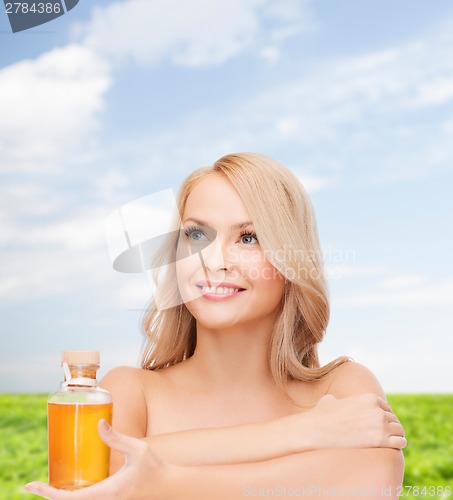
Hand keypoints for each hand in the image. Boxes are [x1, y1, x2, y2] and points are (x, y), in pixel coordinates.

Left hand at [24, 420, 172, 498]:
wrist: (168, 486)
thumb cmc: (155, 468)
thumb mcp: (138, 450)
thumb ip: (117, 438)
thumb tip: (98, 423)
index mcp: (106, 493)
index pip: (69, 499)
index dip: (47, 493)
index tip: (31, 486)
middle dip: (49, 495)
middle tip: (35, 484)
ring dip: (61, 496)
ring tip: (48, 483)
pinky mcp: (111, 498)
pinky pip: (87, 499)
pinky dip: (73, 495)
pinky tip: (71, 483)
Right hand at [301, 393, 406, 450]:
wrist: (318, 429)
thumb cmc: (321, 416)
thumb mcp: (331, 400)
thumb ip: (338, 399)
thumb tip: (333, 401)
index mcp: (369, 398)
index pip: (386, 408)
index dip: (384, 416)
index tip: (381, 424)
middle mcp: (377, 410)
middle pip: (394, 419)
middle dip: (390, 426)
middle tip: (386, 435)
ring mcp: (380, 425)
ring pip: (399, 430)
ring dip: (396, 435)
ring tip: (390, 441)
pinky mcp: (380, 440)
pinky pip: (400, 442)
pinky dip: (399, 444)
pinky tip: (393, 446)